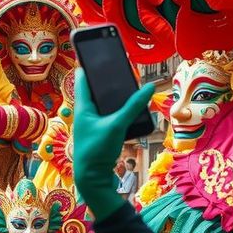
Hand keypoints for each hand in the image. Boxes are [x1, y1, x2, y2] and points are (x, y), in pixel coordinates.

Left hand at [72, 68, 154, 218]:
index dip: (91, 63)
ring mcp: (93, 123)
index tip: (101, 52)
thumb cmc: (97, 150)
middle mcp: (86, 112)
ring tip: (132, 87)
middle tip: (125, 69)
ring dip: (117, 96)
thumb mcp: (116, 125)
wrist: (92, 179)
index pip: (84, 77)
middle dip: (110, 79)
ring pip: (105, 103)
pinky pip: (111, 115)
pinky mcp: (101, 133)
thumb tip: (149, 87)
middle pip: (97, 89)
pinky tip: (133, 110)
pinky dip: (120, 110)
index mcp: (83, 105)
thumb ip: (133, 107)